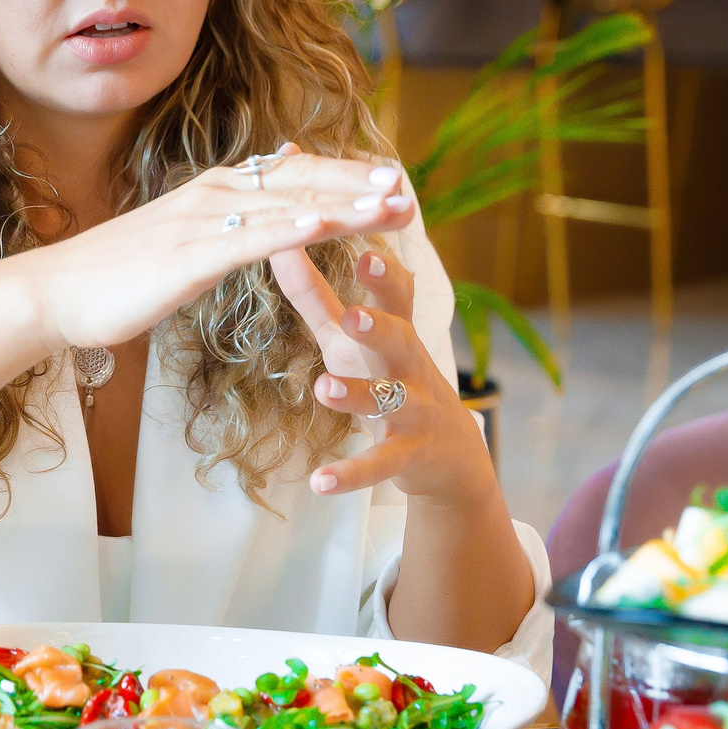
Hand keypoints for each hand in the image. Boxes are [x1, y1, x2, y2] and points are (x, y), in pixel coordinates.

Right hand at [21, 145, 418, 352]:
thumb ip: (224, 220)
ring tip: (390, 204)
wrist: (57, 293)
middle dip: (358, 185)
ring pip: (287, 206)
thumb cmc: (117, 276)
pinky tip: (325, 225)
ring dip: (344, 203)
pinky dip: (291, 229)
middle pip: (301, 180)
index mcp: (215, 192)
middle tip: (408, 189)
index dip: (344, 175)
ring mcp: (201, 223)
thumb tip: (254, 204)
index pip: (293, 172)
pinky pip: (249, 240)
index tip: (390, 180)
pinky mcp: (188, 257)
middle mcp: (213, 196)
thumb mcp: (182, 240)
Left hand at [272, 244, 496, 507]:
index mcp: (397, 332)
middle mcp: (409, 367)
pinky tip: (319, 481)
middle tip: (354, 315)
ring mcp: (412, 412)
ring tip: (323, 388)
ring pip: (388, 401)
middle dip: (380, 328)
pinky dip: (350, 473)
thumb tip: (278, 246)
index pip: (397, 297)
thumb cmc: (388, 377)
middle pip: (400, 341)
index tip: (368, 251)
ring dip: (356, 396)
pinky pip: (379, 464)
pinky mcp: (407, 455)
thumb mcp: (352, 339)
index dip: (385, 275)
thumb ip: (316, 297)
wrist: (449, 453)